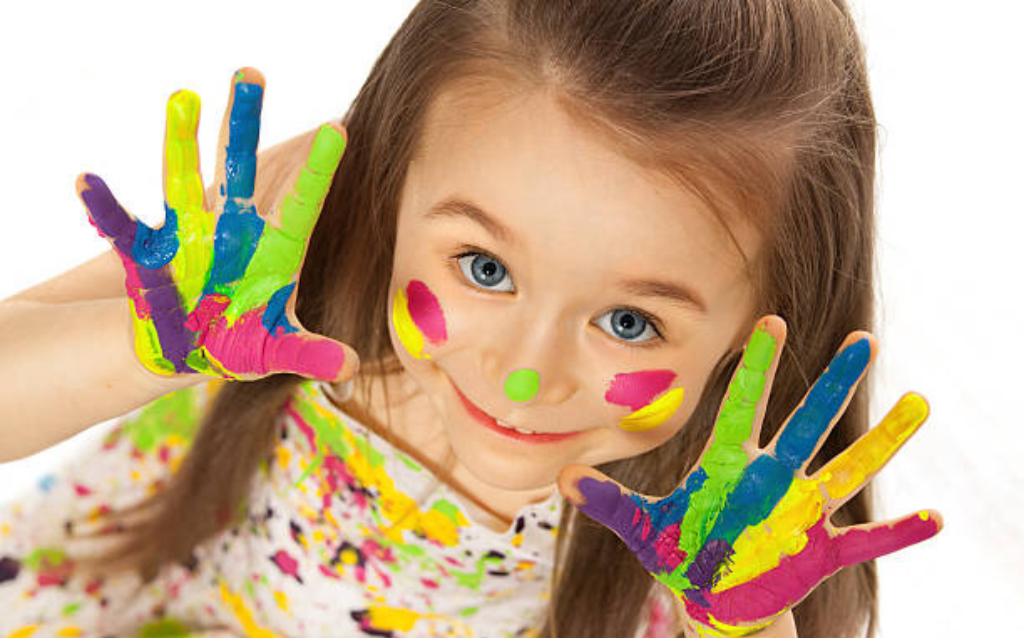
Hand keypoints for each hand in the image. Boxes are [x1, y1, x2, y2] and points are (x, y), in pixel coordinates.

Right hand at [76, 67, 358, 381]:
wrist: (190, 347)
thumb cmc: (239, 341)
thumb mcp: (275, 350)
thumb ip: (310, 354)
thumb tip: (349, 368)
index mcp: (275, 249)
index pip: (302, 202)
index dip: (318, 169)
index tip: (338, 127)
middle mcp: (233, 229)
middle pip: (241, 168)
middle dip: (244, 122)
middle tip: (253, 71)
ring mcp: (189, 234)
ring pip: (184, 178)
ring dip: (181, 141)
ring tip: (183, 97)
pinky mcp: (149, 252)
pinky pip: (123, 227)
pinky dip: (105, 207)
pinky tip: (87, 182)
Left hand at [559, 315, 941, 636]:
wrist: (714, 595)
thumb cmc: (682, 549)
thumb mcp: (643, 528)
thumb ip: (609, 502)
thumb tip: (562, 480)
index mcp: (730, 464)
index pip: (744, 406)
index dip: (757, 367)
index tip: (770, 321)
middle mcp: (773, 477)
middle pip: (808, 423)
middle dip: (833, 384)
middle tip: (864, 340)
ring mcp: (800, 512)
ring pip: (848, 469)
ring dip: (884, 441)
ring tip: (922, 406)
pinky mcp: (820, 551)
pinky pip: (867, 541)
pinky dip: (901, 533)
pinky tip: (937, 519)